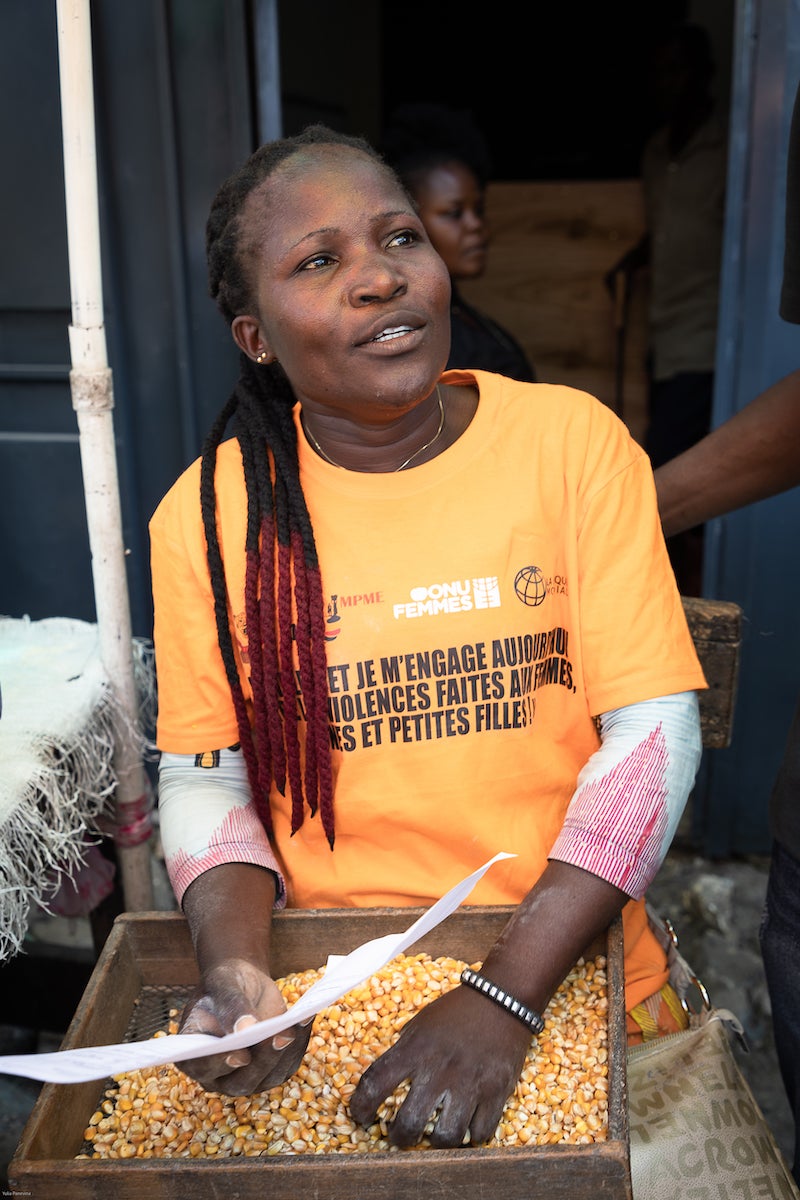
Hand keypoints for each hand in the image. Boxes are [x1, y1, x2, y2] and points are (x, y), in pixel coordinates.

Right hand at [177, 957, 312, 1094]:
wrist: (242, 986)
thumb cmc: (225, 984)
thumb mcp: (224, 985)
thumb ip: (231, 1006)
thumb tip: (246, 1029)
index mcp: (193, 1054)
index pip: (202, 1066)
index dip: (220, 1063)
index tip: (240, 1054)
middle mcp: (217, 1074)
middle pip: (240, 1081)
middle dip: (262, 1060)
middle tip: (278, 1036)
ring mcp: (245, 1076)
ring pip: (267, 1077)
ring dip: (284, 1052)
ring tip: (295, 1024)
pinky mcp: (271, 1070)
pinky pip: (287, 1064)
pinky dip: (298, 1043)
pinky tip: (304, 1019)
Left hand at [348, 982, 530, 1147]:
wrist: (501, 1000)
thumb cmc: (456, 1012)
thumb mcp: (420, 1023)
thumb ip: (404, 1052)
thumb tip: (383, 1081)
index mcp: (416, 1048)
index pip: (376, 1083)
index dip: (361, 1106)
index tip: (360, 1115)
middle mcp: (440, 1069)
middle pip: (410, 1122)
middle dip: (399, 1137)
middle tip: (399, 1136)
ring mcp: (470, 1083)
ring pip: (447, 1137)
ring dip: (436, 1143)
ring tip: (433, 1136)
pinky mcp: (497, 1092)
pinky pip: (480, 1133)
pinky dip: (471, 1136)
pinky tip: (465, 1127)